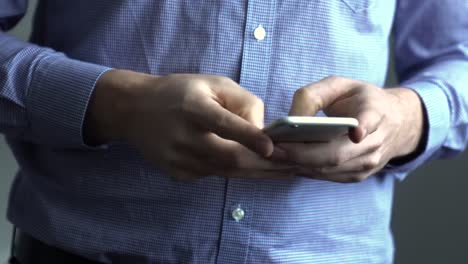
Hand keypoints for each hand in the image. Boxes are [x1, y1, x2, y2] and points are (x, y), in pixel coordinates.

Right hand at [85, 70, 294, 180]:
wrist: (135, 110)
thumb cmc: (181, 91)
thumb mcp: (213, 83)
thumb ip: (242, 102)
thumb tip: (264, 131)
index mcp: (193, 108)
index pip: (224, 126)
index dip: (249, 138)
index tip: (274, 148)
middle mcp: (183, 137)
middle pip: (229, 158)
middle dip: (265, 166)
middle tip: (294, 166)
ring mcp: (178, 160)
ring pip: (225, 172)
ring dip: (257, 173)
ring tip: (284, 171)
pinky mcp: (177, 173)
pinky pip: (214, 175)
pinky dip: (236, 173)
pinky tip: (255, 170)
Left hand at [276, 76, 423, 182]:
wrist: (396, 122)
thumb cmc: (361, 99)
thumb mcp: (341, 84)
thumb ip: (314, 95)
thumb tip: (290, 118)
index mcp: (376, 112)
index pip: (372, 121)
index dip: (364, 127)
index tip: (355, 131)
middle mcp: (375, 143)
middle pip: (336, 154)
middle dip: (301, 153)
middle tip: (271, 148)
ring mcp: (367, 164)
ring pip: (328, 169)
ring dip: (298, 164)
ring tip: (270, 155)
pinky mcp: (356, 176)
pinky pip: (326, 176)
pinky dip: (304, 169)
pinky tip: (284, 161)